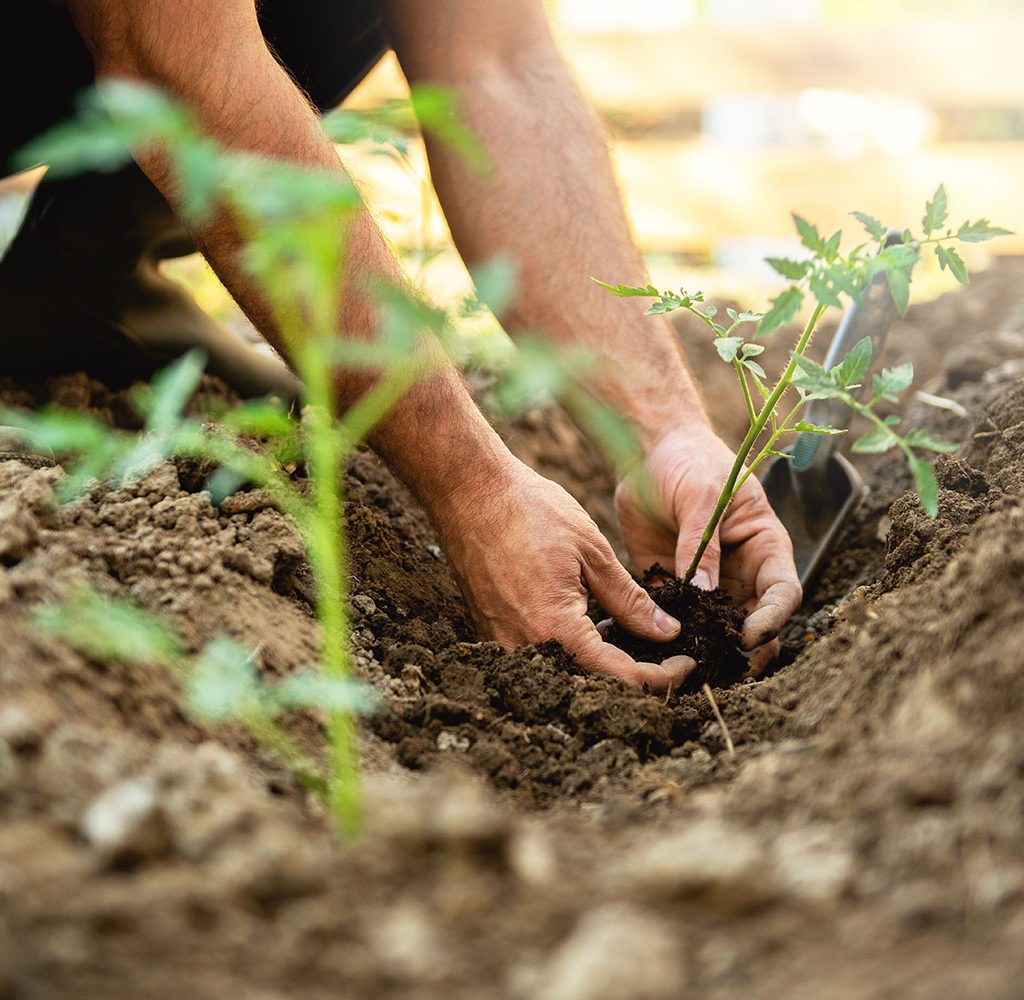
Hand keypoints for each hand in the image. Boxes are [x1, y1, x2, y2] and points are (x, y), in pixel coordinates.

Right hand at [430, 458, 695, 690]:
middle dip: (635, 674)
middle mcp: (525, 647)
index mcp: (555, 628)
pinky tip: (589, 619)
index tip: (687, 663)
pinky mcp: (491, 631)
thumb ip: (631, 600)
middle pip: (591, 683)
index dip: (662, 677)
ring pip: (565, 673)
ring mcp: (502, 642)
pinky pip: (539, 656)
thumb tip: (667, 633)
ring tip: (626, 630)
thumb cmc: (530, 511)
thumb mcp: (593, 552)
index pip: (620, 676)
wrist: (469, 492)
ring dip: (601, 661)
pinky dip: (571, 647)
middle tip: (665, 653)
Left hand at [615, 427, 801, 675]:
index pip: (783, 593)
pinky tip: (651, 650)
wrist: (648, 452)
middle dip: (745, 650)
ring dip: (707, 649)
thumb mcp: (701, 496)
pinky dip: (668, 637)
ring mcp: (709, 585)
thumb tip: (704, 595)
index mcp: (764, 547)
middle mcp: (742, 573)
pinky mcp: (674, 588)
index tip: (749, 636)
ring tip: (687, 667)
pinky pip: (677, 621)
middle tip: (721, 668)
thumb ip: (702, 544)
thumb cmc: (689, 462)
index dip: (773, 619)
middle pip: (756, 623)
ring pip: (718, 631)